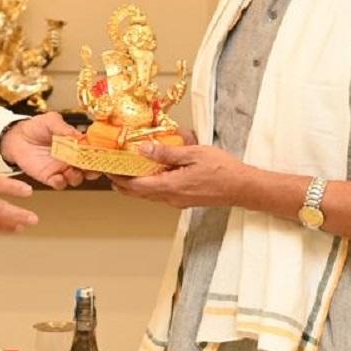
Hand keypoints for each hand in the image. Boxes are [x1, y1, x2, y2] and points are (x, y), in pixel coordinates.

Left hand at [0, 112, 91, 188]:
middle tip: (91, 169)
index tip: (99, 155)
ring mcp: (61, 168)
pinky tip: (59, 177)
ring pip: (76, 178)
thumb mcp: (51, 120)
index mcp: (76, 144)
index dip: (98, 154)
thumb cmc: (36, 127)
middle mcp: (71, 158)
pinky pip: (59, 184)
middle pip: (88, 168)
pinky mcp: (49, 176)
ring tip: (72, 171)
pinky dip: (61, 183)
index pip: (92, 151)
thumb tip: (78, 135)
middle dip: (92, 170)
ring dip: (77, 177)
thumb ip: (64, 127)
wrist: (17, 137)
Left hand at [109, 143, 249, 208]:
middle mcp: (170, 198)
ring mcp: (177, 201)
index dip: (118, 178)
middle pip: (138, 193)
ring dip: (134, 185)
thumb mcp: (193, 154)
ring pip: (148, 194)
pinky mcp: (184, 200)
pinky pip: (160, 194)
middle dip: (121, 183)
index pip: (135, 185)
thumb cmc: (222, 170)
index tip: (108, 168)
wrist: (242, 187)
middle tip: (112, 170)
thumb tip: (143, 149)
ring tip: (126, 171)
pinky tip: (150, 174)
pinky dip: (149, 185)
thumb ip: (166, 153)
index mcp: (169, 186)